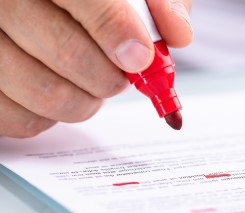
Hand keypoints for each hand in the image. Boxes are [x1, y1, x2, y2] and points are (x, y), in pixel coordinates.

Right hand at [0, 0, 192, 137]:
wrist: (43, 7)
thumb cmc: (90, 2)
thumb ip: (157, 2)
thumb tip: (178, 34)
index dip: (116, 31)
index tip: (141, 57)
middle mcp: (4, 5)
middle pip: (67, 53)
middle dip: (110, 77)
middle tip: (121, 75)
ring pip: (47, 94)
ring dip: (87, 101)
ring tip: (92, 83)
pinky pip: (23, 121)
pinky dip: (55, 118)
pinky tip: (61, 92)